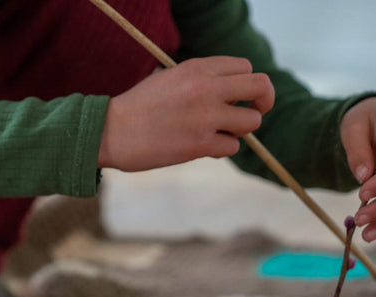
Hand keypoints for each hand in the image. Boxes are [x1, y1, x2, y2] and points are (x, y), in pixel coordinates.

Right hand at [98, 56, 273, 171]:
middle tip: (253, 111)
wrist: (112, 132)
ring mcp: (206, 117)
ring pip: (251, 122)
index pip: (245, 68)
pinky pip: (232, 147)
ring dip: (240, 130)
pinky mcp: (201, 144)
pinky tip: (203, 147)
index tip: (238, 96)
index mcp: (198, 68)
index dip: (246, 83)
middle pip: (261, 87)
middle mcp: (207, 89)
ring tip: (220, 133)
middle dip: (263, 101)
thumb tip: (228, 92)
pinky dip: (222, 149)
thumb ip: (199, 79)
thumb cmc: (138, 107)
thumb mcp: (169, 78)